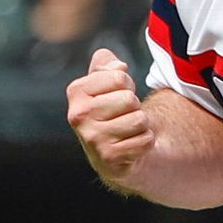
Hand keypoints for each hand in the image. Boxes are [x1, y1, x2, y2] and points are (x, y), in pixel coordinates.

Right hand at [66, 48, 151, 180]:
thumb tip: (119, 67)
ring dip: (141, 124)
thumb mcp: (104, 82)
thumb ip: (107, 64)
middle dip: (134, 105)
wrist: (112, 152)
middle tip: (123, 114)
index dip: (126, 84)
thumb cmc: (110, 110)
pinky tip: (130, 144)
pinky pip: (146, 140)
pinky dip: (145, 141)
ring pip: (140, 120)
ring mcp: (93, 138)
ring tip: (127, 129)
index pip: (119, 77)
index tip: (117, 93)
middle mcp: (79, 116)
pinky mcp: (110, 157)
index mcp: (76, 92)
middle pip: (129, 99)